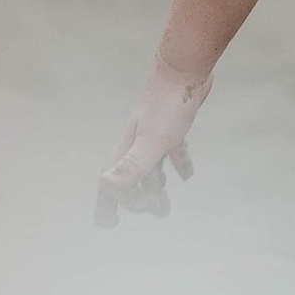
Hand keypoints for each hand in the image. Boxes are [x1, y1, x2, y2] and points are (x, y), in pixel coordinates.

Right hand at [95, 65, 211, 226]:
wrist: (185, 69)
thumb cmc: (167, 106)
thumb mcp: (152, 141)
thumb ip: (132, 165)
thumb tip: (107, 185)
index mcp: (127, 151)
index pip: (110, 184)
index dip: (106, 205)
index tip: (108, 226)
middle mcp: (137, 145)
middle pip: (130, 181)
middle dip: (137, 201)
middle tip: (156, 210)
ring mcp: (155, 136)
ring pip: (150, 170)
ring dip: (155, 190)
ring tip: (163, 207)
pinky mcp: (173, 128)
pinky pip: (173, 152)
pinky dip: (179, 165)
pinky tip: (187, 174)